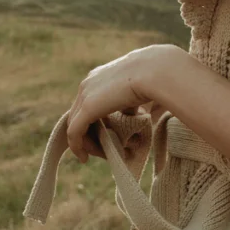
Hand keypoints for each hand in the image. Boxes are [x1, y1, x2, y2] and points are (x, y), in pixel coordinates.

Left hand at [65, 45, 167, 162]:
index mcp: (100, 76)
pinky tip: (84, 158)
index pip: (88, 102)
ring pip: (75, 125)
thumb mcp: (138, 89)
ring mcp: (86, 94)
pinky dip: (77, 146)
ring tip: (96, 155)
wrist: (155, 72)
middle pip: (79, 114)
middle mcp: (88, 83)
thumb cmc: (155, 78)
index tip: (104, 135)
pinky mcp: (88, 108)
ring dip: (84, 142)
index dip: (93, 121)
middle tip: (100, 149)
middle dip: (87, 133)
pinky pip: (74, 132)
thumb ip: (131, 101)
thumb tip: (135, 114)